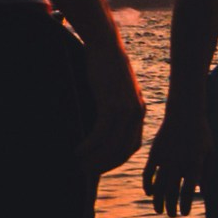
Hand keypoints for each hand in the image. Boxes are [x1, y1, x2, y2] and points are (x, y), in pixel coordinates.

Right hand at [84, 53, 148, 176]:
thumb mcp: (115, 93)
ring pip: (111, 145)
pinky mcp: (112, 104)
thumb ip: (113, 111)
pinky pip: (101, 133)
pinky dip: (89, 145)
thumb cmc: (106, 68)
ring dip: (95, 159)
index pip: (131, 146)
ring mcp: (126, 110)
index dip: (116, 160)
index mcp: (139, 112)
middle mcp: (137, 113)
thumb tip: (100, 131)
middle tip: (86, 172)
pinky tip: (78, 151)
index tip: (100, 167)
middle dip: (104, 165)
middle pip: (123, 150)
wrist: (105, 45)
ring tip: (80, 165)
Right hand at [140, 100, 205, 215]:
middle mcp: (178, 163)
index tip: (184, 213)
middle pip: (172, 191)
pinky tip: (149, 194)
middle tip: (172, 215)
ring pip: (159, 186)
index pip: (188, 191)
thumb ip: (208, 172)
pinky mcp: (154, 154)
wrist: (184, 113)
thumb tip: (203, 193)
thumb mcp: (210, 152)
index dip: (185, 204)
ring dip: (159, 201)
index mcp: (194, 164)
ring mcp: (165, 159)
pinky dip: (148, 185)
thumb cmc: (200, 134)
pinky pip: (148, 174)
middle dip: (172, 206)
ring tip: (159, 210)